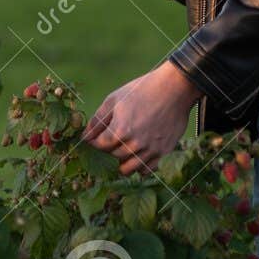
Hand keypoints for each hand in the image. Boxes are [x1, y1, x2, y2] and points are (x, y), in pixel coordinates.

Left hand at [82, 61, 202, 175]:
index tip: (97, 136)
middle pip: (113, 157)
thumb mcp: (114, 99)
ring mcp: (151, 150)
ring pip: (128, 169)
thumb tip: (84, 137)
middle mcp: (136, 144)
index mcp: (121, 129)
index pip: (100, 146)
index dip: (95, 141)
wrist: (174, 88)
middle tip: (112, 139)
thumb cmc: (142, 90)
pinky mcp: (164, 153)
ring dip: (122, 161)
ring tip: (123, 148)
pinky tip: (137, 153)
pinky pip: (146, 171)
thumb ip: (97, 120)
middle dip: (109, 149)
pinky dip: (138, 166)